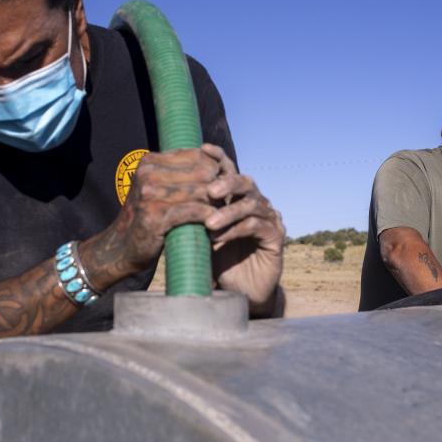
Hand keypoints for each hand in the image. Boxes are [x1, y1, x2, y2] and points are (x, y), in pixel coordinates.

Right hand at [80, 147, 219, 289]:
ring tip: (224, 213)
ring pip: (202, 191)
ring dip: (217, 204)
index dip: (216, 169)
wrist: (120, 248)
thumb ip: (180, 173)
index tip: (224, 184)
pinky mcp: (156, 217)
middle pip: (203, 172)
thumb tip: (218, 161)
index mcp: (150, 161)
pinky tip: (214, 224)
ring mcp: (150, 195)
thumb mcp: (158, 187)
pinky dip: (209, 218)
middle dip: (219, 186)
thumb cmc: (147, 216)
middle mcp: (148, 174)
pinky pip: (195, 212)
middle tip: (228, 201)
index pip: (197, 156)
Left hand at [202, 144, 284, 308]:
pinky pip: (257, 226)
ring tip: (208, 224)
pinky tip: (218, 240)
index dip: (218, 158)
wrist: (239, 292)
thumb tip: (164, 190)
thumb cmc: (218, 260)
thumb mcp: (200, 234)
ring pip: (251, 205)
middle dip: (227, 183)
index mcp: (238, 197)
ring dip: (228, 213)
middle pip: (245, 182)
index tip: (202, 148)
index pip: (230, 171)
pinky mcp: (276, 237)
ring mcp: (269, 218)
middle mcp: (256, 203)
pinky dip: (236, 231)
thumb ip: (192, 213)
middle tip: (210, 191)